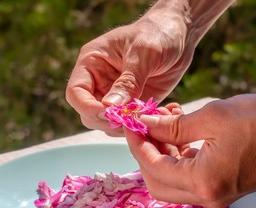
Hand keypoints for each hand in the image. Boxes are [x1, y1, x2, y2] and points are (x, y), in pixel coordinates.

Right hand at [66, 0, 233, 135]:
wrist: (179, 35)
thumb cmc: (158, 33)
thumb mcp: (144, 53)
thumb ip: (128, 80)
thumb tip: (110, 106)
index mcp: (91, 63)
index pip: (76, 93)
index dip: (88, 107)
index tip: (109, 113)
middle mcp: (98, 82)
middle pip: (89, 113)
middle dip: (107, 121)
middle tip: (131, 119)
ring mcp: (114, 95)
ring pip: (107, 123)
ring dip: (124, 126)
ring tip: (146, 117)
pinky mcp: (132, 104)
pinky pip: (127, 123)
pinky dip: (138, 126)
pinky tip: (154, 116)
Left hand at [125, 94, 255, 207]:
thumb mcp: (212, 117)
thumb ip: (172, 126)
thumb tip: (143, 124)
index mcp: (203, 182)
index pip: (153, 167)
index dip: (136, 144)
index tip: (129, 123)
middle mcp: (206, 197)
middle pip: (156, 181)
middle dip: (144, 152)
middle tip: (143, 125)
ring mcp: (213, 195)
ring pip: (170, 180)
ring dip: (160, 153)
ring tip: (163, 120)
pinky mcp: (220, 187)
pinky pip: (187, 177)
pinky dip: (177, 157)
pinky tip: (178, 132)